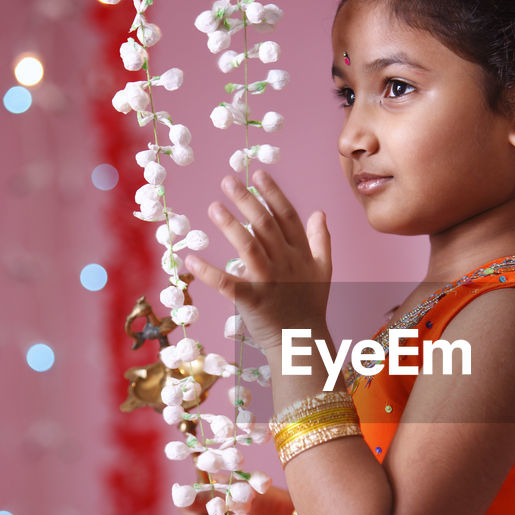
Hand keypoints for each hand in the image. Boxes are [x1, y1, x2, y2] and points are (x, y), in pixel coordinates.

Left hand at [185, 169, 331, 355]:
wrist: (302, 342)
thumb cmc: (309, 305)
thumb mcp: (323, 270)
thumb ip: (320, 240)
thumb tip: (319, 211)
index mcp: (300, 253)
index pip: (287, 216)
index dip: (273, 193)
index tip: (257, 172)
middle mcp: (285, 263)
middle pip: (265, 225)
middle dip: (246, 199)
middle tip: (227, 180)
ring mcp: (268, 281)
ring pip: (248, 247)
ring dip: (230, 225)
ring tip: (214, 206)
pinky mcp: (252, 300)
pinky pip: (227, 284)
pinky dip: (208, 272)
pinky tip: (191, 260)